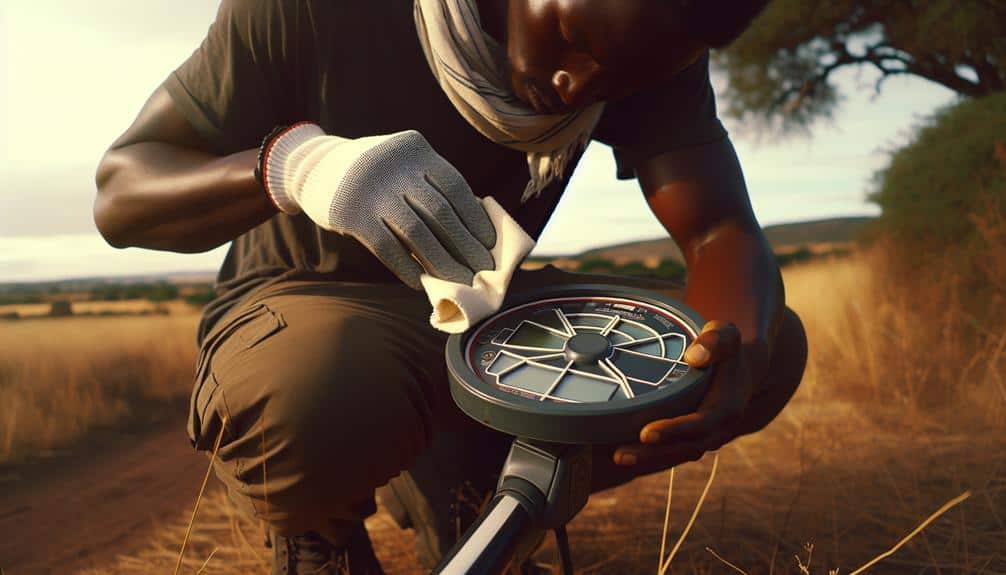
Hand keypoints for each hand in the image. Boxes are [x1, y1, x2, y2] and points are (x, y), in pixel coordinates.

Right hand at [263, 124, 496, 288]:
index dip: (476, 219)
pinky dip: (406, 268)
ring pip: (417, 234)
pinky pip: (386, 247)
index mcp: (415, 149)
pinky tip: (420, 283)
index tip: (490, 245)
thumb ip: (430, 186)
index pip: (455, 187)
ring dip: (442, 262)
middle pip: (441, 213)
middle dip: (465, 246)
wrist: (311, 166)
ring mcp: (371, 189)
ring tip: (458, 281)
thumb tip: (471, 231)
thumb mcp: (401, 164)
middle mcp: (395, 165)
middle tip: (482, 270)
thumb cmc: (372, 174)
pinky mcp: (350, 213)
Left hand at [613, 321, 764, 470]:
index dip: (674, 430)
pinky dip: (649, 458)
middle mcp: (718, 429)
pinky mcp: (692, 440)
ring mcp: (705, 438)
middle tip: (620, 454)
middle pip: (684, 448)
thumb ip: (717, 341)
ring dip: (647, 460)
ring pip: (676, 455)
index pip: (700, 424)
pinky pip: (671, 454)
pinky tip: (623, 455)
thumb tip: (695, 356)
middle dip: (653, 454)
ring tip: (617, 456)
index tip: (646, 432)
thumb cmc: (725, 350)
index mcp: (727, 407)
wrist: (738, 371)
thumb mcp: (727, 336)